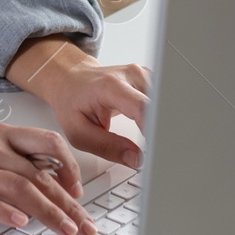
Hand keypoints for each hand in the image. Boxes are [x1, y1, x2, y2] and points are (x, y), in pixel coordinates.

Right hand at [0, 120, 98, 234]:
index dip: (71, 166)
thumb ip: (12, 164)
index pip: (48, 142)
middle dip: (68, 203)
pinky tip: (20, 223)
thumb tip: (52, 183)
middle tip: (87, 226)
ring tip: (65, 231)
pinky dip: (3, 212)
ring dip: (47, 212)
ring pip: (18, 187)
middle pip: (39, 173)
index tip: (82, 194)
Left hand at [6, 35, 149, 168]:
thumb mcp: (79, 132)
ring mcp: (142, 75)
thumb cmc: (72, 101)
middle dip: (162, 131)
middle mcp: (130, 76)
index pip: (143, 107)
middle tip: (158, 154)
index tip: (158, 149)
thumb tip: (136, 158)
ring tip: (153, 141)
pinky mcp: (149, 79)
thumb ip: (107, 147)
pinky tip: (154, 128)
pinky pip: (163, 101)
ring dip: (162, 125)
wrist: (70, 79)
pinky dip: (161, 117)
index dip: (155, 129)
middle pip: (160, 105)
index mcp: (111, 86)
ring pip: (165, 104)